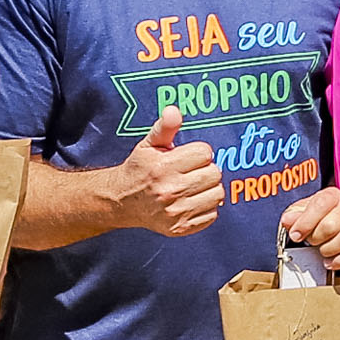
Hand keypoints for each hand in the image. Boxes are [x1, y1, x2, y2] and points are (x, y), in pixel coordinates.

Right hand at [106, 111, 223, 238]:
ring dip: (209, 189)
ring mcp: (176, 212)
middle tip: (191, 172)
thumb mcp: (149, 145)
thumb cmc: (140, 169)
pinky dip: (206, 208)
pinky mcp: (180, 228)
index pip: (205, 153)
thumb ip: (165, 127)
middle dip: (205, 169)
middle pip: (214, 173)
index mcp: (163, 167)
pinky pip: (212, 215)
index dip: (199, 153)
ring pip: (217, 194)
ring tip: (193, 186)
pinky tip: (191, 202)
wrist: (122, 202)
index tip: (188, 157)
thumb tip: (174, 111)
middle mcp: (170, 191)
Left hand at [278, 186, 339, 273]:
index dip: (305, 222)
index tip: (295, 235)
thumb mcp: (303, 209)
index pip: (320, 205)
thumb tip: (287, 220)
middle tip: (309, 241)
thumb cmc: (319, 214)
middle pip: (330, 225)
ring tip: (321, 250)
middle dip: (314, 238)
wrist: (338, 216)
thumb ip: (294, 214)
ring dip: (328, 249)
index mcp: (332, 196)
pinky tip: (330, 262)